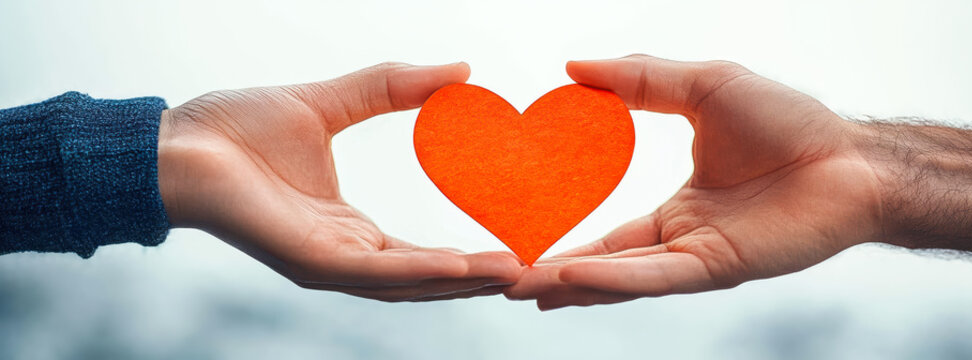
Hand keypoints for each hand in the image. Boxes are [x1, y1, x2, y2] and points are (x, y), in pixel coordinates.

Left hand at [158, 62, 523, 301]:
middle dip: (481, 277)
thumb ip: (392, 89)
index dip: (470, 251)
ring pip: (410, 283)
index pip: (421, 251)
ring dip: (465, 280)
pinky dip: (424, 272)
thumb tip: (457, 70)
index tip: (520, 242)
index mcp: (348, 231)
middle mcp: (342, 258)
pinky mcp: (310, 262)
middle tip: (537, 269)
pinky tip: (464, 266)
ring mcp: (327, 265)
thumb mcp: (331, 102)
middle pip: (426, 279)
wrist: (173, 142)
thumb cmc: (235, 130)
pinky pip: (377, 272)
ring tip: (518, 271)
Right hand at [505, 55, 882, 309]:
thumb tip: (572, 67)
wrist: (850, 154)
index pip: (607, 230)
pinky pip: (653, 275)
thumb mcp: (701, 85)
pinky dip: (610, 277)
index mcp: (677, 209)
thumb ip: (638, 79)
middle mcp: (681, 242)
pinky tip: (568, 273)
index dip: (561, 234)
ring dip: (566, 282)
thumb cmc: (790, 122)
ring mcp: (696, 259)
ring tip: (515, 285)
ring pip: (619, 278)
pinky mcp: (716, 268)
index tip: (515, 233)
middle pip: (602, 264)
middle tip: (497, 278)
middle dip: (549, 273)